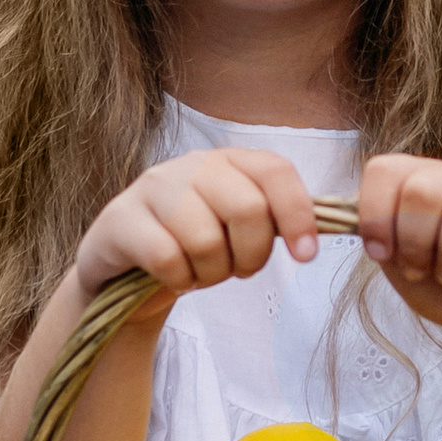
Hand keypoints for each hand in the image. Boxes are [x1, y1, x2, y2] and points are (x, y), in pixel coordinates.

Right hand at [71, 149, 320, 317]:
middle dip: (252, 255)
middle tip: (239, 270)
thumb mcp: (238, 228)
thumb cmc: (193, 247)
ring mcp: (151, 188)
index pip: (276, 171)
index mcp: (229, 161)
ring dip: (212, 273)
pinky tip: (173, 277)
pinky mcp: (120, 220)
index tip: (305, 255)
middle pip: (248, 208)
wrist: (126, 270)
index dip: (298, 214)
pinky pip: (166, 258)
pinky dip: (179, 280)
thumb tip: (322, 232)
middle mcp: (191, 165)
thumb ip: (275, 220)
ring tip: (200, 272)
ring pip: (206, 239)